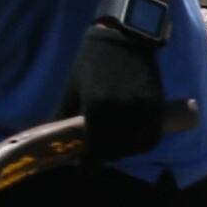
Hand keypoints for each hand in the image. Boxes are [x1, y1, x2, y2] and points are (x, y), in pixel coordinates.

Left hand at [72, 10, 170, 159]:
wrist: (125, 36)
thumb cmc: (93, 61)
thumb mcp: (73, 87)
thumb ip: (62, 114)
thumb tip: (49, 137)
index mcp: (97, 106)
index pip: (95, 147)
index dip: (90, 163)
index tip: (85, 170)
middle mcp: (121, 111)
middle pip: (116, 150)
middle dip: (106, 157)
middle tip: (99, 157)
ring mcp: (142, 109)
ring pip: (136, 146)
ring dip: (126, 152)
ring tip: (117, 148)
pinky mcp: (157, 105)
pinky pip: (153, 136)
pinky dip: (144, 144)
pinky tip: (135, 143)